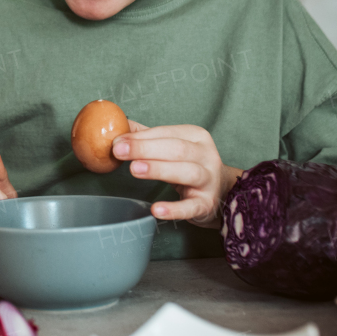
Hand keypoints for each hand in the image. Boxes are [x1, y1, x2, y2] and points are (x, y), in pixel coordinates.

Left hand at [111, 121, 241, 227]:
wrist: (220, 192)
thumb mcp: (171, 146)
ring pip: (187, 172)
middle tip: (119, 151)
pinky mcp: (207, 204)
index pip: (166, 133)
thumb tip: (116, 126)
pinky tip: (156, 209)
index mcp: (196, 136)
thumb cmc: (188, 164)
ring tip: (134, 170)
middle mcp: (207, 155)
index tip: (117, 142)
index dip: (140, 137)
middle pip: (177, 149)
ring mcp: (209, 180)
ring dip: (159, 170)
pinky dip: (174, 209)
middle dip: (145, 149)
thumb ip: (145, 136)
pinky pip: (191, 207)